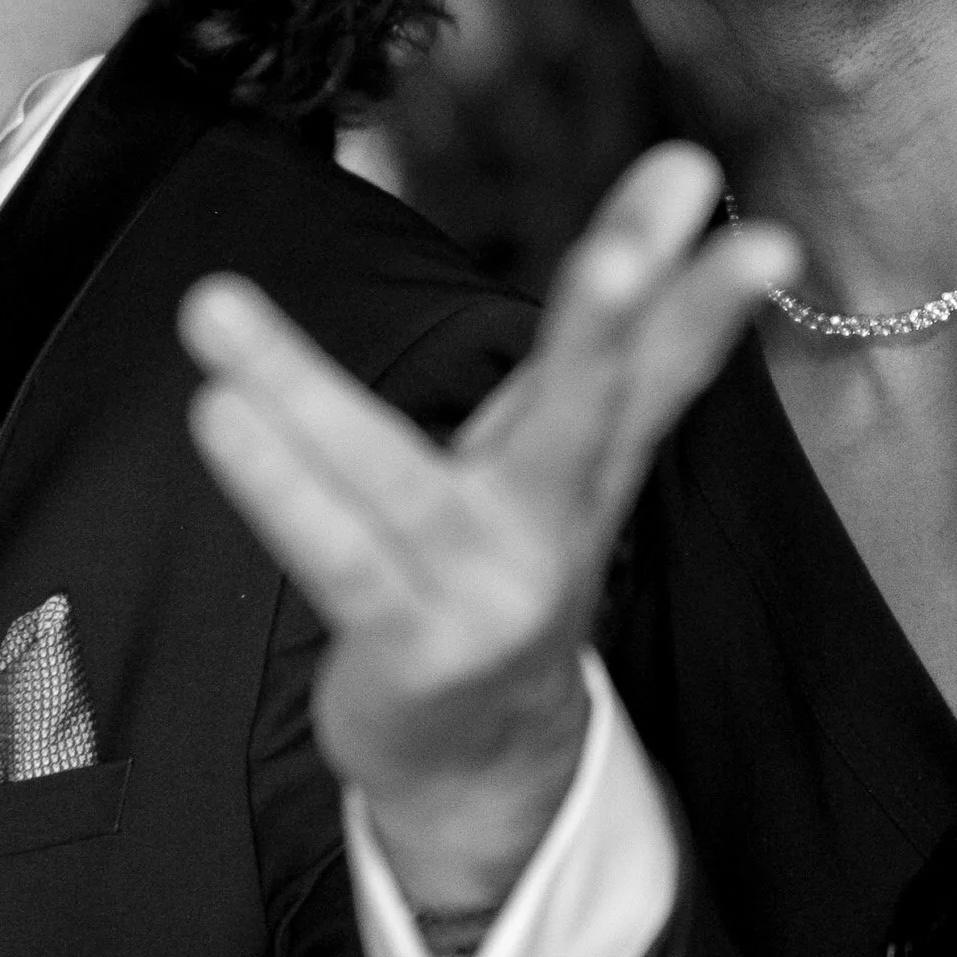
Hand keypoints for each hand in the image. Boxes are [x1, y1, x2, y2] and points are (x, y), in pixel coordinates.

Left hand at [179, 144, 797, 913]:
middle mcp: (555, 528)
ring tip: (212, 306)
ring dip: (302, 395)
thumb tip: (676, 193)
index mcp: (593, 468)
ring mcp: (482, 593)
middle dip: (607, 330)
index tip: (743, 218)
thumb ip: (616, 342)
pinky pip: (327, 553)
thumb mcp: (565, 456)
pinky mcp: (406, 646)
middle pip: (585, 418)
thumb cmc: (501, 568)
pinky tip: (215, 410)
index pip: (660, 369)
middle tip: (624, 256)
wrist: (480, 763)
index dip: (706, 299)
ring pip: (393, 480)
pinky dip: (270, 482)